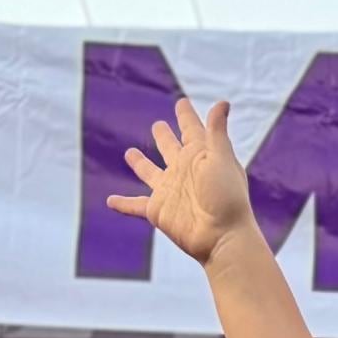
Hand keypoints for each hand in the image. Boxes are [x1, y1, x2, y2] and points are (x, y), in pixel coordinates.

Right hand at [107, 99, 256, 265]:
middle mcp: (182, 170)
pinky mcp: (157, 210)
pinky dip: (122, 204)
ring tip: (130, 153)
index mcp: (199, 154)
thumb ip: (217, 132)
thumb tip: (222, 103)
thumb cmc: (227, 197)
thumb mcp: (222, 158)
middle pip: (169, 147)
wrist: (221, 235)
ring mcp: (168, 190)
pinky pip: (135, 205)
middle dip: (164, 136)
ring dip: (140, 163)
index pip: (191, 129)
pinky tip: (110, 201)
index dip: (186, 116)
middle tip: (158, 125)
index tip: (182, 102)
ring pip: (149, 172)